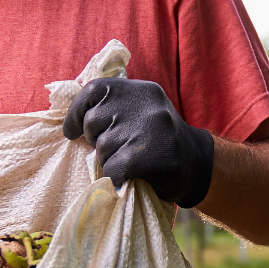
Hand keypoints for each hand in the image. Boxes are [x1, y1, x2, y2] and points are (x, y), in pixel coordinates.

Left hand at [63, 79, 214, 207]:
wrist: (198, 165)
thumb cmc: (159, 140)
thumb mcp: (142, 112)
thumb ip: (114, 108)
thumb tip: (71, 119)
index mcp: (141, 90)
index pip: (94, 90)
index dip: (76, 112)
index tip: (72, 130)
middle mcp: (145, 105)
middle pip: (93, 121)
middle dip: (97, 140)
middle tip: (119, 148)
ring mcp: (148, 130)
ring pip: (102, 148)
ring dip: (110, 161)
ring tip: (132, 161)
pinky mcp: (146, 157)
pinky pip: (112, 169)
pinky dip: (116, 177)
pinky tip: (132, 176)